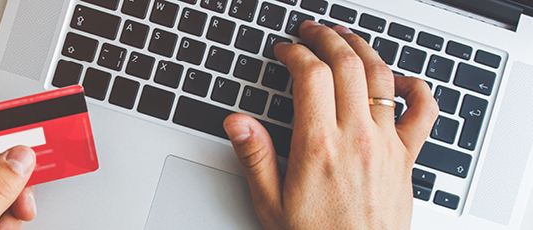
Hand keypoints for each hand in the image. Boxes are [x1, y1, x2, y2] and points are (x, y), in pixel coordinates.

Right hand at [223, 21, 437, 228]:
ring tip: (345, 39)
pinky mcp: (406, 157)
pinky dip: (415, 88)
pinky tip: (399, 80)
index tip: (284, 51)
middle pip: (346, 65)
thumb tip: (237, 122)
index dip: (295, 53)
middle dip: (326, 39)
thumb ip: (255, 157)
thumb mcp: (270, 202)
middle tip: (311, 32)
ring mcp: (385, 144)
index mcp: (318, 146)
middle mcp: (356, 138)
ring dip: (362, 49)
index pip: (310, 75)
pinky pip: (423, 112)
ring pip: (381, 77)